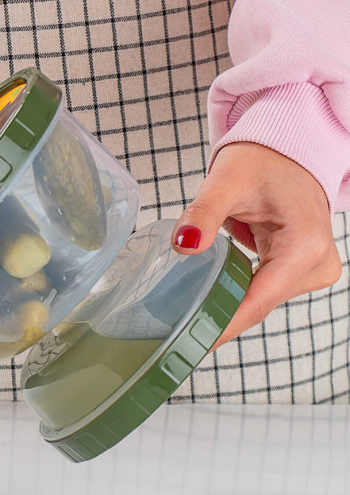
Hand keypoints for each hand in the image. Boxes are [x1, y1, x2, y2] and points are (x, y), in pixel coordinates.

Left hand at [172, 142, 340, 350]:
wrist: (285, 151)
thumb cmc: (262, 160)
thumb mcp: (227, 181)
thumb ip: (204, 214)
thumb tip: (184, 245)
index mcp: (305, 245)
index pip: (258, 301)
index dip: (223, 325)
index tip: (193, 343)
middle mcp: (317, 263)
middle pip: (259, 304)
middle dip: (220, 315)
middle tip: (177, 330)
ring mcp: (313, 268)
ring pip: (260, 299)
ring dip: (228, 302)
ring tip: (188, 311)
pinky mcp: (301, 267)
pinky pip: (264, 289)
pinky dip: (238, 290)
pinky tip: (212, 293)